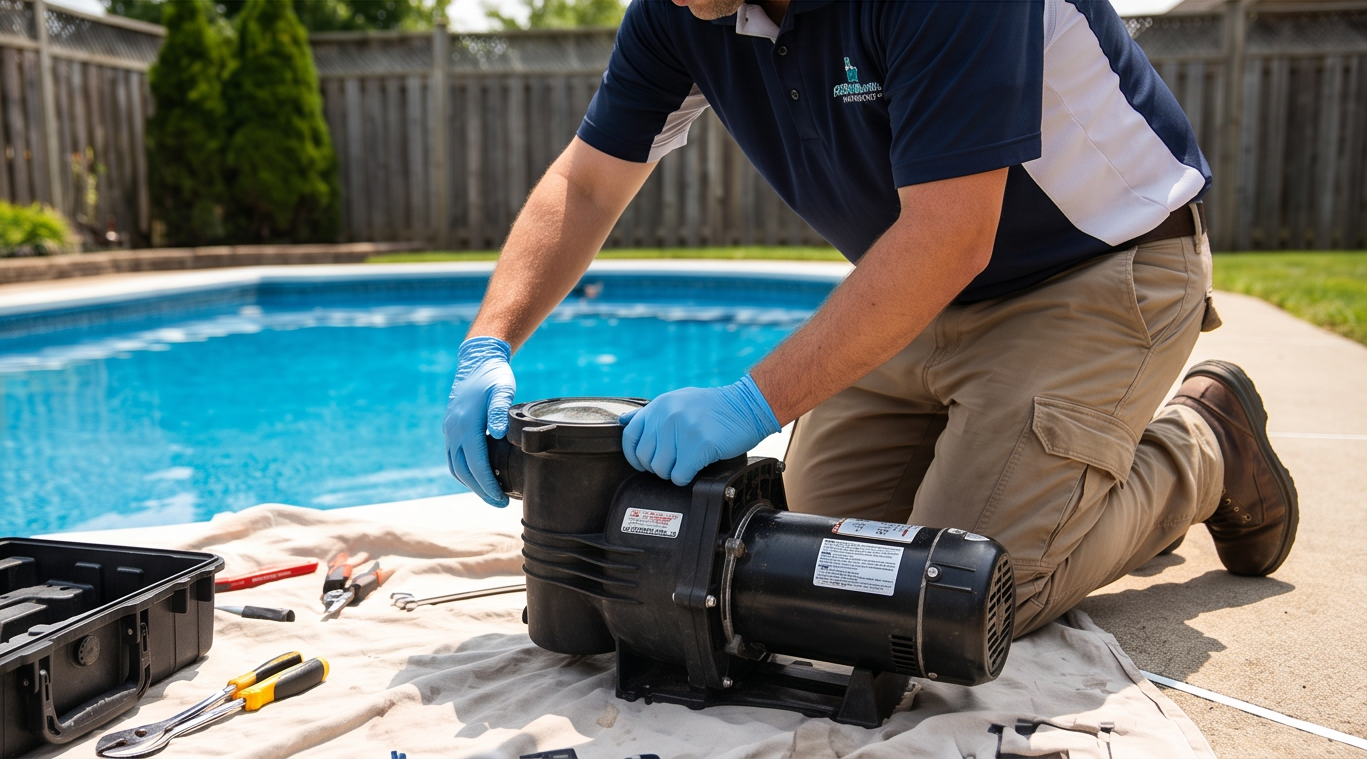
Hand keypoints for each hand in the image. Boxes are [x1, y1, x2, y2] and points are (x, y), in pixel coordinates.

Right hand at [443, 336, 515, 505]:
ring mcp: (449, 431)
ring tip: (490, 495)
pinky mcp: (450, 429)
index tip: (500, 499)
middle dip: (480, 490)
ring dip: (471, 484)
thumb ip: (500, 411)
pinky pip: (453, 458)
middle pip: (463, 471)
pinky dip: (464, 472)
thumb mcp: (502, 389)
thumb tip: (498, 435)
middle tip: (499, 503)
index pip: (476, 464)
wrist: (476, 362)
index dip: (488, 484)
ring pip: (455, 467)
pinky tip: (478, 477)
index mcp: (466, 424)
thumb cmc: (493, 376)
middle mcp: (453, 431)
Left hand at [620, 375, 780, 485]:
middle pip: (645, 457)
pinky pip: (679, 475)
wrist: (747, 406)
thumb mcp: (679, 400)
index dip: (633, 455)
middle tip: (673, 463)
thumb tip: (623, 421)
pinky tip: (695, 468)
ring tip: (685, 464)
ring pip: (661, 469)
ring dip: (672, 473)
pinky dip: (685, 478)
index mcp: (660, 405)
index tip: (643, 463)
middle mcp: (668, 415)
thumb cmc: (714, 408)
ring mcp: (683, 429)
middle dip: (656, 467)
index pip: (630, 436)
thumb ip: (650, 414)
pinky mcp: (699, 445)